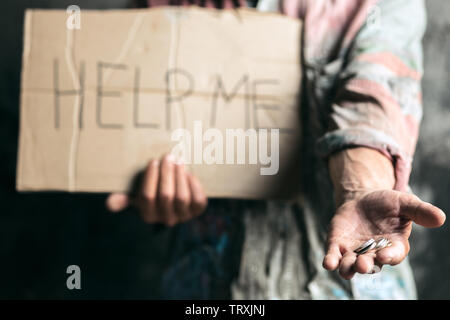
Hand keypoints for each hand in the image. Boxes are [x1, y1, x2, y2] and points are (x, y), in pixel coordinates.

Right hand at [106, 154, 207, 225]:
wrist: (176, 200)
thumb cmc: (153, 193)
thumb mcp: (136, 196)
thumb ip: (123, 198)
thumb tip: (110, 203)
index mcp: (148, 215)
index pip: (147, 197)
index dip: (151, 177)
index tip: (153, 161)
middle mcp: (166, 219)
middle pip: (166, 196)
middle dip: (166, 173)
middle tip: (167, 157)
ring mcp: (183, 216)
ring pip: (182, 197)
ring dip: (180, 176)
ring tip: (178, 161)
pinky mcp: (198, 211)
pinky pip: (198, 199)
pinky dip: (193, 185)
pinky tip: (188, 173)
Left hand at [322, 189, 445, 278]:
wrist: (362, 199)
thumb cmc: (387, 204)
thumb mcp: (404, 202)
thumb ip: (419, 211)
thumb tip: (440, 218)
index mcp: (394, 246)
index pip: (393, 255)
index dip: (389, 256)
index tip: (384, 256)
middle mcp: (374, 253)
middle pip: (371, 264)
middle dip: (366, 265)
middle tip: (363, 264)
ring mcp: (355, 252)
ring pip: (351, 265)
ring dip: (348, 267)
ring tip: (345, 266)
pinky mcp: (338, 246)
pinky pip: (334, 257)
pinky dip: (331, 261)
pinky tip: (328, 263)